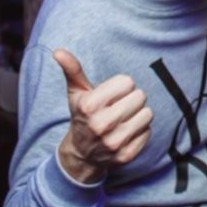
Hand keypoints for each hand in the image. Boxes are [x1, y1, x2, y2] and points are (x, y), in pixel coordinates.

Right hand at [54, 49, 152, 183]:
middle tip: (119, 107)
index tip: (112, 94)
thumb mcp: (76, 93)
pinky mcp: (127, 155)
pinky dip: (141, 131)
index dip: (122, 86)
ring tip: (124, 119)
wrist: (82, 154)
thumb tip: (58, 51)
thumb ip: (72, 70)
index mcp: (89, 106)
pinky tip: (127, 132)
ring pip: (147, 114)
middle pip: (140, 96)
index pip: (127, 82)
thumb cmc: (82, 116)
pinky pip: (148, 131)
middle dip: (132, 99)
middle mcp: (101, 125)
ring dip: (138, 114)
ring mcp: (114, 142)